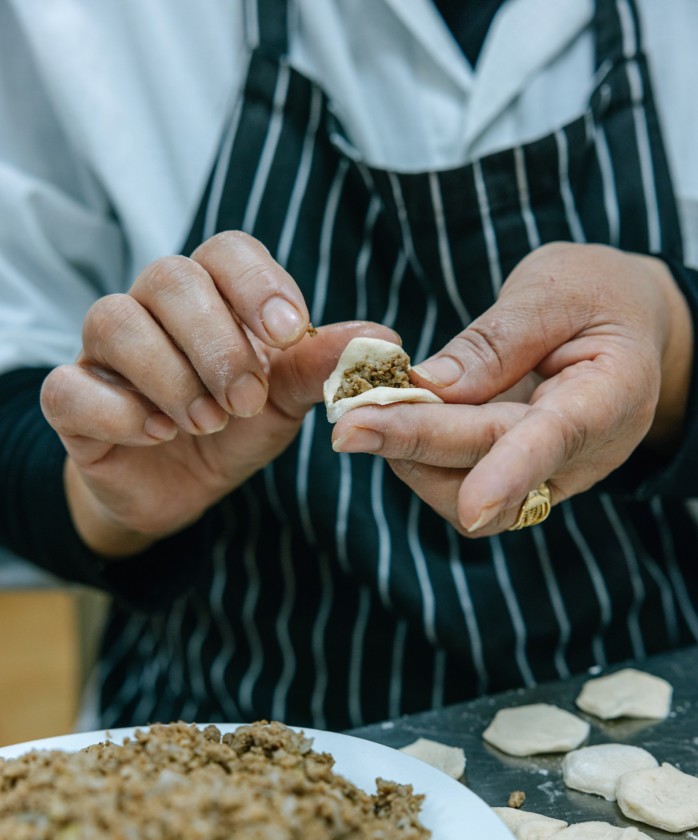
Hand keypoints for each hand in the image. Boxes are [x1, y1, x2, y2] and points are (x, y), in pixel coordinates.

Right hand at [41, 231, 396, 556]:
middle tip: (246, 401)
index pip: (226, 251)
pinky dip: (118, 411)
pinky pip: (70, 386)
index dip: (255, 284)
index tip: (286, 332)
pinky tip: (157, 434)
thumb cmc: (234, 426)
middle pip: (169, 279)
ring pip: (114, 321)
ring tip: (206, 423)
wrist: (180, 486)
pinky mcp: (71, 399)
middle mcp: (151, 308)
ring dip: (170, 377)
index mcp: (211, 295)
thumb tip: (382, 341)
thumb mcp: (284, 401)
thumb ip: (320, 367)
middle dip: (216, 343)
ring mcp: (104, 351)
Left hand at [330, 242, 692, 534]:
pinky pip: (460, 482)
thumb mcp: (554, 289)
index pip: (557, 439)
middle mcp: (584, 452)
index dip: (511, 473)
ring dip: (409, 454)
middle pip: (488, 462)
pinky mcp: (516, 480)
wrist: (628, 325)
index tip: (472, 507)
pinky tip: (389, 419)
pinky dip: (418, 453)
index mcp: (612, 394)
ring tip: (366, 410)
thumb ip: (497, 340)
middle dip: (415, 444)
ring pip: (465, 493)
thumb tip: (428, 384)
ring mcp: (549, 475)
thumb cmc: (597, 295)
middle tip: (349, 426)